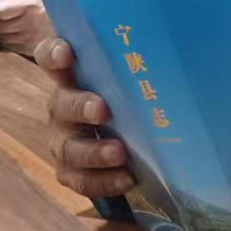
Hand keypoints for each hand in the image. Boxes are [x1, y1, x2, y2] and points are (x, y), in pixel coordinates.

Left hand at [0, 0, 49, 53]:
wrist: (74, 14)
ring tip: (6, 25)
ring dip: (0, 33)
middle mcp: (29, 24)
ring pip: (3, 39)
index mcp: (29, 5)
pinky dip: (9, 41)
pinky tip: (15, 34)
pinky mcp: (34, 49)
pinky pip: (13, 48)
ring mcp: (31, 39)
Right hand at [33, 34, 135, 199]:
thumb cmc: (127, 90)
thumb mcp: (128, 73)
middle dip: (80, 107)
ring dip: (93, 151)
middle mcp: (62, 104)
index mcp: (71, 74)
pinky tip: (126, 179)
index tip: (67, 52)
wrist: (123, 130)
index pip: (50, 55)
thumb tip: (179, 49)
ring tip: (119, 153)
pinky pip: (79, 179)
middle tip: (102, 110)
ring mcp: (63, 138)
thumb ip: (137, 61)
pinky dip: (102, 181)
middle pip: (60, 104)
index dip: (54, 53)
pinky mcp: (69, 169)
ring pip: (67, 148)